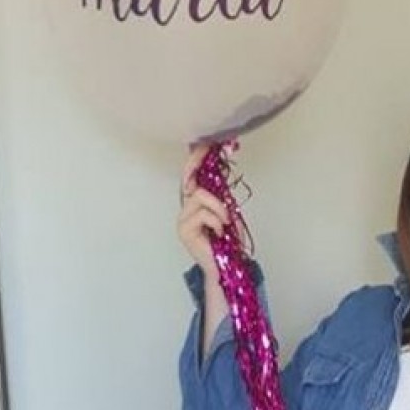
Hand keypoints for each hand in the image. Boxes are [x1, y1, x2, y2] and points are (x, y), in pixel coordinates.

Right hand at [177, 144, 230, 278]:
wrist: (225, 266)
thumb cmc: (227, 240)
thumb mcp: (226, 211)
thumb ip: (220, 195)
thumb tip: (221, 169)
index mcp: (195, 202)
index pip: (191, 174)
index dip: (195, 158)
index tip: (204, 144)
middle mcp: (185, 208)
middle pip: (193, 182)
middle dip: (208, 185)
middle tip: (223, 201)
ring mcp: (182, 219)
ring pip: (199, 196)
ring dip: (218, 209)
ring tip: (224, 223)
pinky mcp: (183, 229)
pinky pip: (202, 213)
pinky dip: (215, 220)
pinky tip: (218, 231)